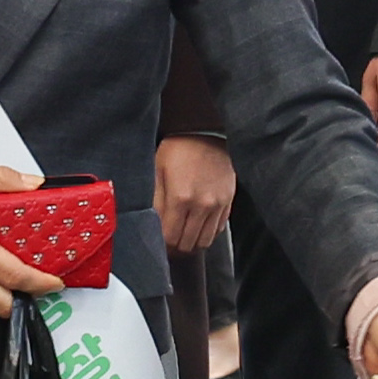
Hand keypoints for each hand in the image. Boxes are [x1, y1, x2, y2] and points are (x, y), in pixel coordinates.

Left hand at [155, 135, 234, 254]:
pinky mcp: (228, 201)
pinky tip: (197, 224)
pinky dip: (206, 232)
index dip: (162, 245)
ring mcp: (217, 205)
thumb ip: (154, 200)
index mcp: (180, 198)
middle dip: (175, 246)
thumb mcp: (157, 170)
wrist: (205, 131)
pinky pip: (218, 229)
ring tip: (183, 234)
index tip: (158, 243)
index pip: (170, 237)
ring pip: (204, 241)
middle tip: (169, 240)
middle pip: (187, 244)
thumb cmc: (178, 148)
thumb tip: (149, 224)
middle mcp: (201, 205)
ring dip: (192, 242)